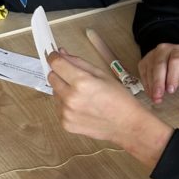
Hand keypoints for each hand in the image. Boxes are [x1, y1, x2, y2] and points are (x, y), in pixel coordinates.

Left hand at [47, 50, 172, 169]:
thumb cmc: (118, 98)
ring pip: (54, 93)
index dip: (54, 57)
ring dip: (63, 90)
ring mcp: (66, 112)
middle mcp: (71, 98)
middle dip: (60, 74)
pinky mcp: (66, 123)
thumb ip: (78, 62)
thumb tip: (61, 53)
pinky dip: (66, 105)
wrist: (126, 124)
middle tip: (74, 78)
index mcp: (81, 82)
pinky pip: (58, 108)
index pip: (56, 64)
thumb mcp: (101, 74)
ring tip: (82, 96)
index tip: (55, 56)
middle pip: (52, 77)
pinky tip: (81, 107)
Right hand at [137, 44, 178, 103]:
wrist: (168, 57)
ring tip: (155, 98)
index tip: (171, 90)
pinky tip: (150, 94)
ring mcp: (151, 55)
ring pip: (150, 71)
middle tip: (158, 96)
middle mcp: (163, 50)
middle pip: (159, 66)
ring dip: (152, 87)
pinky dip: (147, 85)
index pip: (175, 62)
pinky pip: (143, 74)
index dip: (172, 77)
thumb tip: (169, 88)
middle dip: (158, 83)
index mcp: (178, 51)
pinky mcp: (143, 62)